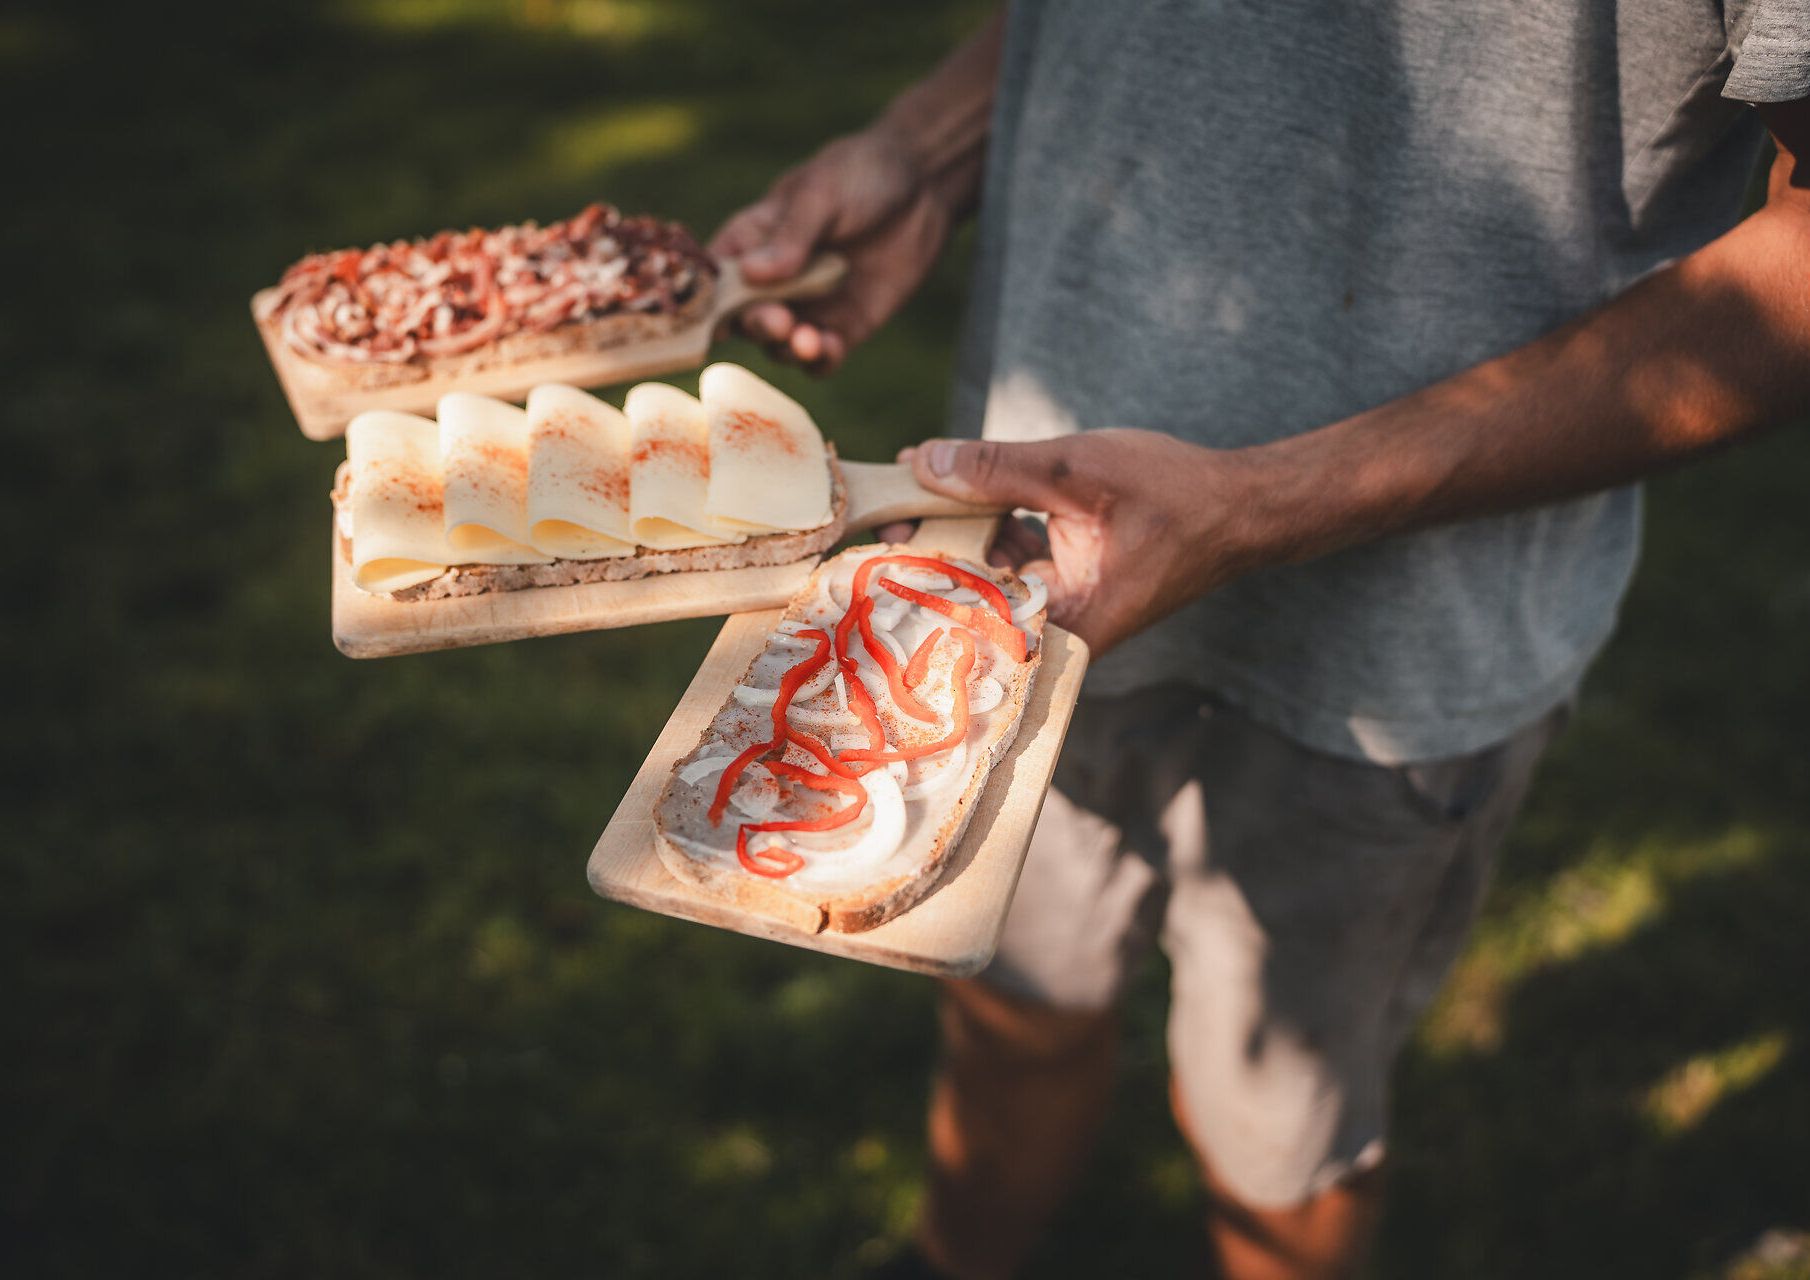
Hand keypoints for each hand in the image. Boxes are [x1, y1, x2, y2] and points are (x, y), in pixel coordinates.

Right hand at [709, 124, 958, 372]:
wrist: (922, 185)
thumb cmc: (859, 175)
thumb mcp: (821, 195)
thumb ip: (790, 237)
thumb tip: (750, 274)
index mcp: (750, 242)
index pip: (714, 278)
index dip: (707, 301)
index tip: (713, 316)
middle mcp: (772, 282)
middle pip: (744, 320)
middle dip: (758, 325)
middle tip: (780, 321)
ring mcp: (807, 307)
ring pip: (779, 347)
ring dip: (788, 349)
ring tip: (808, 341)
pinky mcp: (843, 327)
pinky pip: (822, 358)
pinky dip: (821, 361)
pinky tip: (831, 347)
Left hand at [899, 432, 1266, 656]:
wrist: (1239, 509)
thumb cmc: (1174, 496)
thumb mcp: (1078, 469)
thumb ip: (998, 469)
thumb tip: (922, 461)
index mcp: (1061, 622)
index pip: (966, 609)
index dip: (912, 573)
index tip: (873, 537)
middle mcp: (1054, 630)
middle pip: (967, 595)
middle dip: (925, 547)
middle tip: (883, 505)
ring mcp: (1057, 609)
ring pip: (983, 573)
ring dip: (953, 530)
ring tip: (909, 490)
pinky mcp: (1060, 586)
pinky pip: (1006, 560)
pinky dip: (986, 525)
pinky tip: (956, 488)